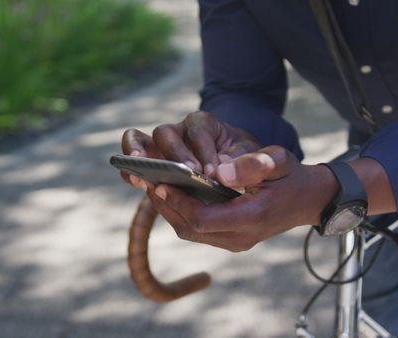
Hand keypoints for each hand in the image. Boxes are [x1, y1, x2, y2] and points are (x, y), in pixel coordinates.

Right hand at [121, 111, 259, 185]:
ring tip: (146, 178)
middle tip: (188, 175)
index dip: (202, 151)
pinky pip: (133, 161)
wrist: (242, 169)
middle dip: (175, 155)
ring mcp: (162, 146)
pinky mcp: (152, 163)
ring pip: (141, 141)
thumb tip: (223, 174)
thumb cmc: (251, 163)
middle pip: (166, 133)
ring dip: (142, 159)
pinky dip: (131, 170)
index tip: (210, 174)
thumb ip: (254, 163)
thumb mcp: (266, 159)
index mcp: (206, 124)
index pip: (199, 131)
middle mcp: (180, 130)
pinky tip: (139, 184)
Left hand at [146, 146, 337, 251]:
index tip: (160, 182)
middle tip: (146, 181)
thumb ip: (251, 165)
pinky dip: (182, 214)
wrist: (308, 200)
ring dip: (170, 210)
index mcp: (252, 217)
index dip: (178, 202)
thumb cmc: (290, 177)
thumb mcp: (278, 162)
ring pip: (191, 232)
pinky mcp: (232, 239)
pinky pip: (199, 231)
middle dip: (166, 205)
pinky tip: (172, 194)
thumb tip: (219, 170)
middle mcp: (241, 237)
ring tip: (152, 186)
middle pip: (190, 229)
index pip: (203, 218)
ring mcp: (236, 242)